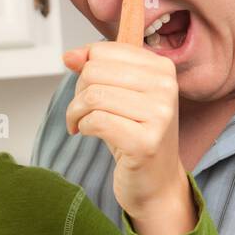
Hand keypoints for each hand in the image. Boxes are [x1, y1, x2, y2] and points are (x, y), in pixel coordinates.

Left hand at [62, 41, 195, 234]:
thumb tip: (69, 55)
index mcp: (162, 69)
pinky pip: (96, 122)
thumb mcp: (118, 96)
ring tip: (79, 124)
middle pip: (94, 72)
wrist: (157, 183)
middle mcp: (165, 88)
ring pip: (93, 96)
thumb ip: (96, 71)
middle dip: (77, 93)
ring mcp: (159, 115)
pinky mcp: (145, 142)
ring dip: (75, 112)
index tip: (84, 89)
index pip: (104, 51)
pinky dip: (83, 127)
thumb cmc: (135, 137)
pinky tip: (86, 134)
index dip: (84, 69)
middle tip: (80, 112)